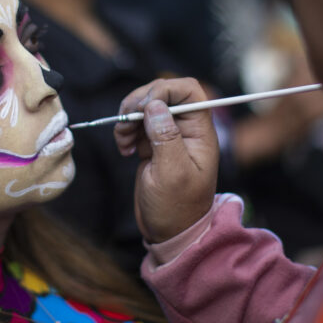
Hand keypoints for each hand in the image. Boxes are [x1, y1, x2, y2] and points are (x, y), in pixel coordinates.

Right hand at [115, 78, 219, 242]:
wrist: (169, 232)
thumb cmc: (176, 208)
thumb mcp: (171, 173)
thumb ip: (165, 137)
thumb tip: (155, 106)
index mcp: (199, 133)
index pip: (189, 90)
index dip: (165, 90)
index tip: (143, 107)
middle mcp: (186, 130)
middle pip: (163, 94)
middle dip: (140, 102)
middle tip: (125, 121)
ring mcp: (168, 136)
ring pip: (146, 107)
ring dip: (128, 117)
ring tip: (122, 140)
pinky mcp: (153, 145)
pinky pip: (137, 124)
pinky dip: (125, 131)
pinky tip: (124, 149)